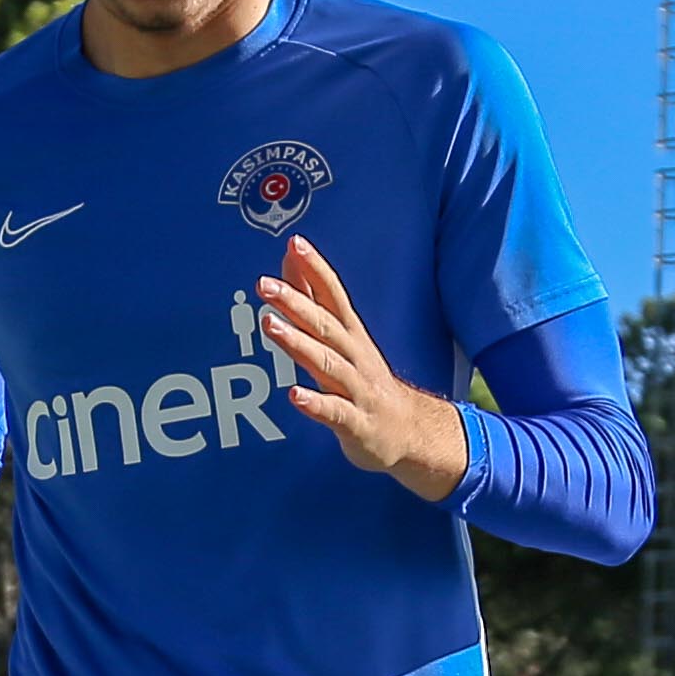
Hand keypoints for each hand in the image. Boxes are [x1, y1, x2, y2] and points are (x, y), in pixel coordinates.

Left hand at [255, 237, 467, 496]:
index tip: (295, 244)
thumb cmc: (365, 380)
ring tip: (269, 325)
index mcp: (350, 334)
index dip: (315, 269)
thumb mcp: (343, 338)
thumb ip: (314, 300)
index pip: (333, 294)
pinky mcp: (357, 423)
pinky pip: (335, 412)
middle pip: (324, 325)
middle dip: (296, 302)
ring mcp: (357, 389)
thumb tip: (291, 260)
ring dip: (298, 343)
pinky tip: (294, 394)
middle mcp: (355, 356)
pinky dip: (316, 403)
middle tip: (265, 284)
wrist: (408, 432)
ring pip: (327, 363)